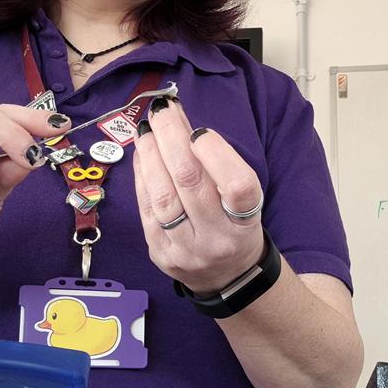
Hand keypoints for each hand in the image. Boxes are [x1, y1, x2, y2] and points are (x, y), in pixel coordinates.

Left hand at [133, 96, 264, 294]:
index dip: (217, 154)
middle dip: (172, 139)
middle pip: (191, 183)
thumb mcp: (244, 201)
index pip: (238, 187)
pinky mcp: (161, 253)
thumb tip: (181, 122)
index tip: (200, 132)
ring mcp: (186, 249)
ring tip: (147, 130)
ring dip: (150, 155)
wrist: (226, 277)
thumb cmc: (235, 227)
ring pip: (163, 196)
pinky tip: (141, 156)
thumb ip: (219, 166)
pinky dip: (142, 177)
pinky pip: (146, 209)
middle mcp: (217, 239)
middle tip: (162, 111)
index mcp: (246, 224)